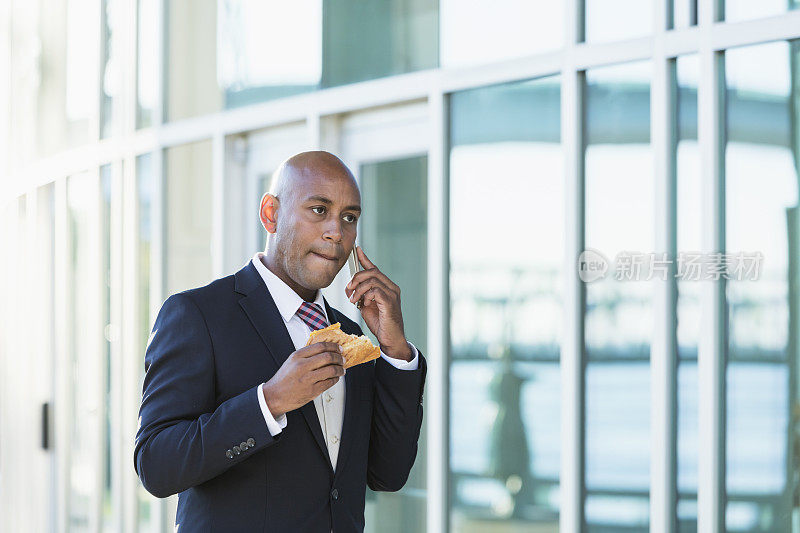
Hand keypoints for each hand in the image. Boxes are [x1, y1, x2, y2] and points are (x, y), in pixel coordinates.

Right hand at [261, 342, 344, 417]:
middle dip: (339, 357)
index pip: (320, 346)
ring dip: (340, 369)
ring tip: (341, 369)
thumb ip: (306, 355)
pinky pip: (329, 382)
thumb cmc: (283, 379)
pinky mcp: (312, 391)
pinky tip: (336, 378)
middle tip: (342, 358)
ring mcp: (307, 379)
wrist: (274, 396)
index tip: (338, 348)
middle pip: (328, 357)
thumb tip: (325, 350)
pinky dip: (336, 379)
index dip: (333, 346)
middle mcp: (302, 366)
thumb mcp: (291, 361)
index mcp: (297, 356)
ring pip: (331, 370)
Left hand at [345, 246, 411, 360]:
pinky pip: (375, 291)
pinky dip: (365, 295)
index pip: (375, 269)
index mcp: (386, 287)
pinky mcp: (390, 302)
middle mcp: (391, 287)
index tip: (357, 249)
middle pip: (372, 272)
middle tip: (349, 288)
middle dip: (356, 277)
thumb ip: (361, 295)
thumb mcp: (366, 306)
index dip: (365, 258)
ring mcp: (392, 294)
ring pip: (372, 280)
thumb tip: (351, 288)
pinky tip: (362, 304)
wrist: (390, 339)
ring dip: (358, 289)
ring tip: (353, 300)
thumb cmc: (380, 323)